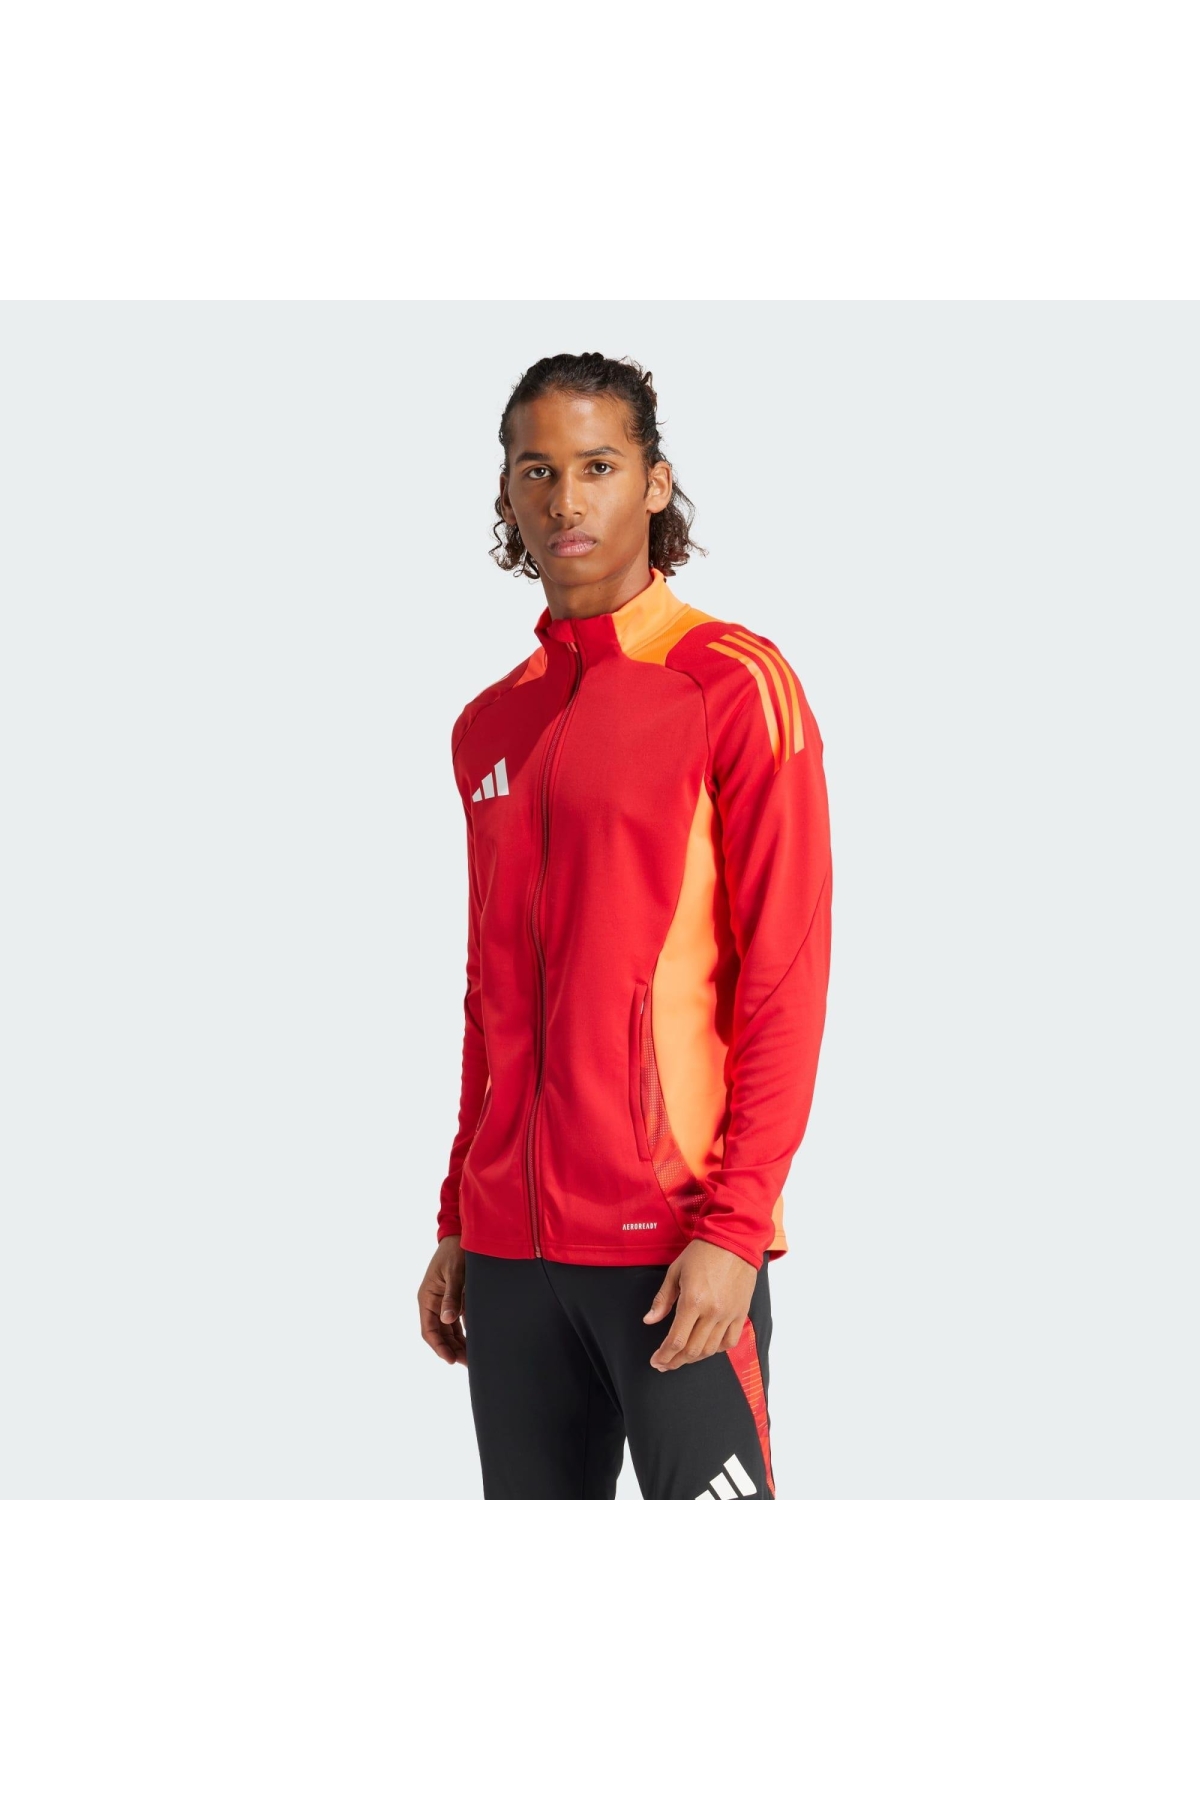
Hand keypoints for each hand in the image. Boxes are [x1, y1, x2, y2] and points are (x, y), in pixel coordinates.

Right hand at [417, 1235, 466, 1364]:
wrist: (462, 1235)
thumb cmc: (456, 1252)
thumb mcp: (455, 1273)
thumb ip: (452, 1296)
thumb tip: (448, 1319)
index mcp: (427, 1298)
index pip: (430, 1330)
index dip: (439, 1347)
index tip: (451, 1360)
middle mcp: (433, 1303)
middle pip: (441, 1334)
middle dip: (452, 1350)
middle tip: (469, 1364)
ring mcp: (444, 1302)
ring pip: (449, 1330)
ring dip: (459, 1344)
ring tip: (473, 1358)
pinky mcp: (455, 1299)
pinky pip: (458, 1322)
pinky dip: (465, 1333)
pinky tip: (476, 1342)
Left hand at [643, 1238, 756, 1371]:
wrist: (734, 1240)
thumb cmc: (703, 1252)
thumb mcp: (675, 1271)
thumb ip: (663, 1299)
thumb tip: (649, 1319)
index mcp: (693, 1301)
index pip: (676, 1340)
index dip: (664, 1355)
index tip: (656, 1361)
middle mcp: (712, 1312)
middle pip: (692, 1350)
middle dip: (675, 1361)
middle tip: (664, 1364)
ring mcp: (729, 1314)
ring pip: (710, 1349)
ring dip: (694, 1358)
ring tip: (682, 1357)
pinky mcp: (741, 1313)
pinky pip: (730, 1341)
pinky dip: (717, 1349)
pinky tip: (706, 1347)